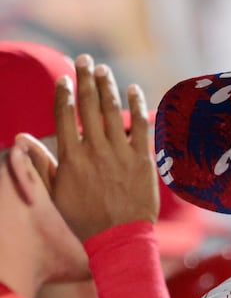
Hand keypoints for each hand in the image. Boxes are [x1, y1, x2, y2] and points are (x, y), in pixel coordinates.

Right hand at [51, 54, 157, 241]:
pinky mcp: (142, 159)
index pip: (65, 115)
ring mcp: (121, 153)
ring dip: (108, 87)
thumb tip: (21, 139)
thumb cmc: (84, 218)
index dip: (64, 93)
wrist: (119, 237)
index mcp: (72, 157)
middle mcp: (96, 150)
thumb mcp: (55, 193)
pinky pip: (141, 126)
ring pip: (114, 111)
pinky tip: (134, 90)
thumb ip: (40, 164)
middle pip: (89, 106)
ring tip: (104, 70)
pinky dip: (138, 106)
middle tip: (85, 60)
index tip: (64, 78)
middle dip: (86, 79)